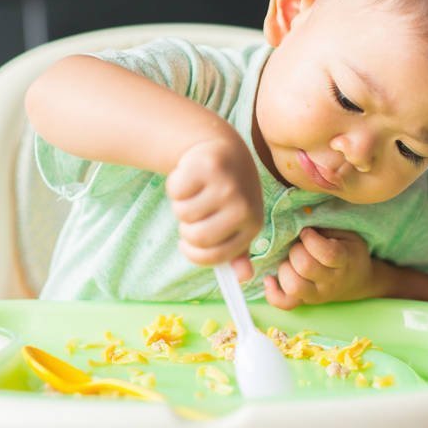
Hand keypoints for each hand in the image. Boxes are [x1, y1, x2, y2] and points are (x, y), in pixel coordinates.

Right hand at [166, 138, 262, 279]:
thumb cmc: (229, 194)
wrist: (226, 151)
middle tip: (194, 214)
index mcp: (252, 224)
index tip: (187, 244)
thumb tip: (243, 276)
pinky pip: (175, 190)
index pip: (214, 256)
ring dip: (181, 205)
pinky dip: (175, 185)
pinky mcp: (207, 166)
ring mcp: (226, 185)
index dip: (194, 254)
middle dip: (186, 228)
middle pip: (196, 237)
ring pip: (182, 213)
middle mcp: (242, 205)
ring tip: (196, 193)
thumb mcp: (238, 222)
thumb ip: (237, 252)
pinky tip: (191, 176)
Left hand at [263, 228, 373, 308]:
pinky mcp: (304, 302)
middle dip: (296, 250)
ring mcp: (317, 295)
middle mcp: (331, 281)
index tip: (307, 232)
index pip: (327, 254)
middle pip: (305, 267)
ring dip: (285, 269)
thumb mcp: (345, 233)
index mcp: (344, 261)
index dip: (311, 239)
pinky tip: (270, 278)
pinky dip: (273, 292)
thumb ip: (325, 228)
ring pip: (293, 287)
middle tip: (298, 245)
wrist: (358, 280)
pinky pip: (284, 303)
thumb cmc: (348, 250)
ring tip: (290, 260)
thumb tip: (297, 218)